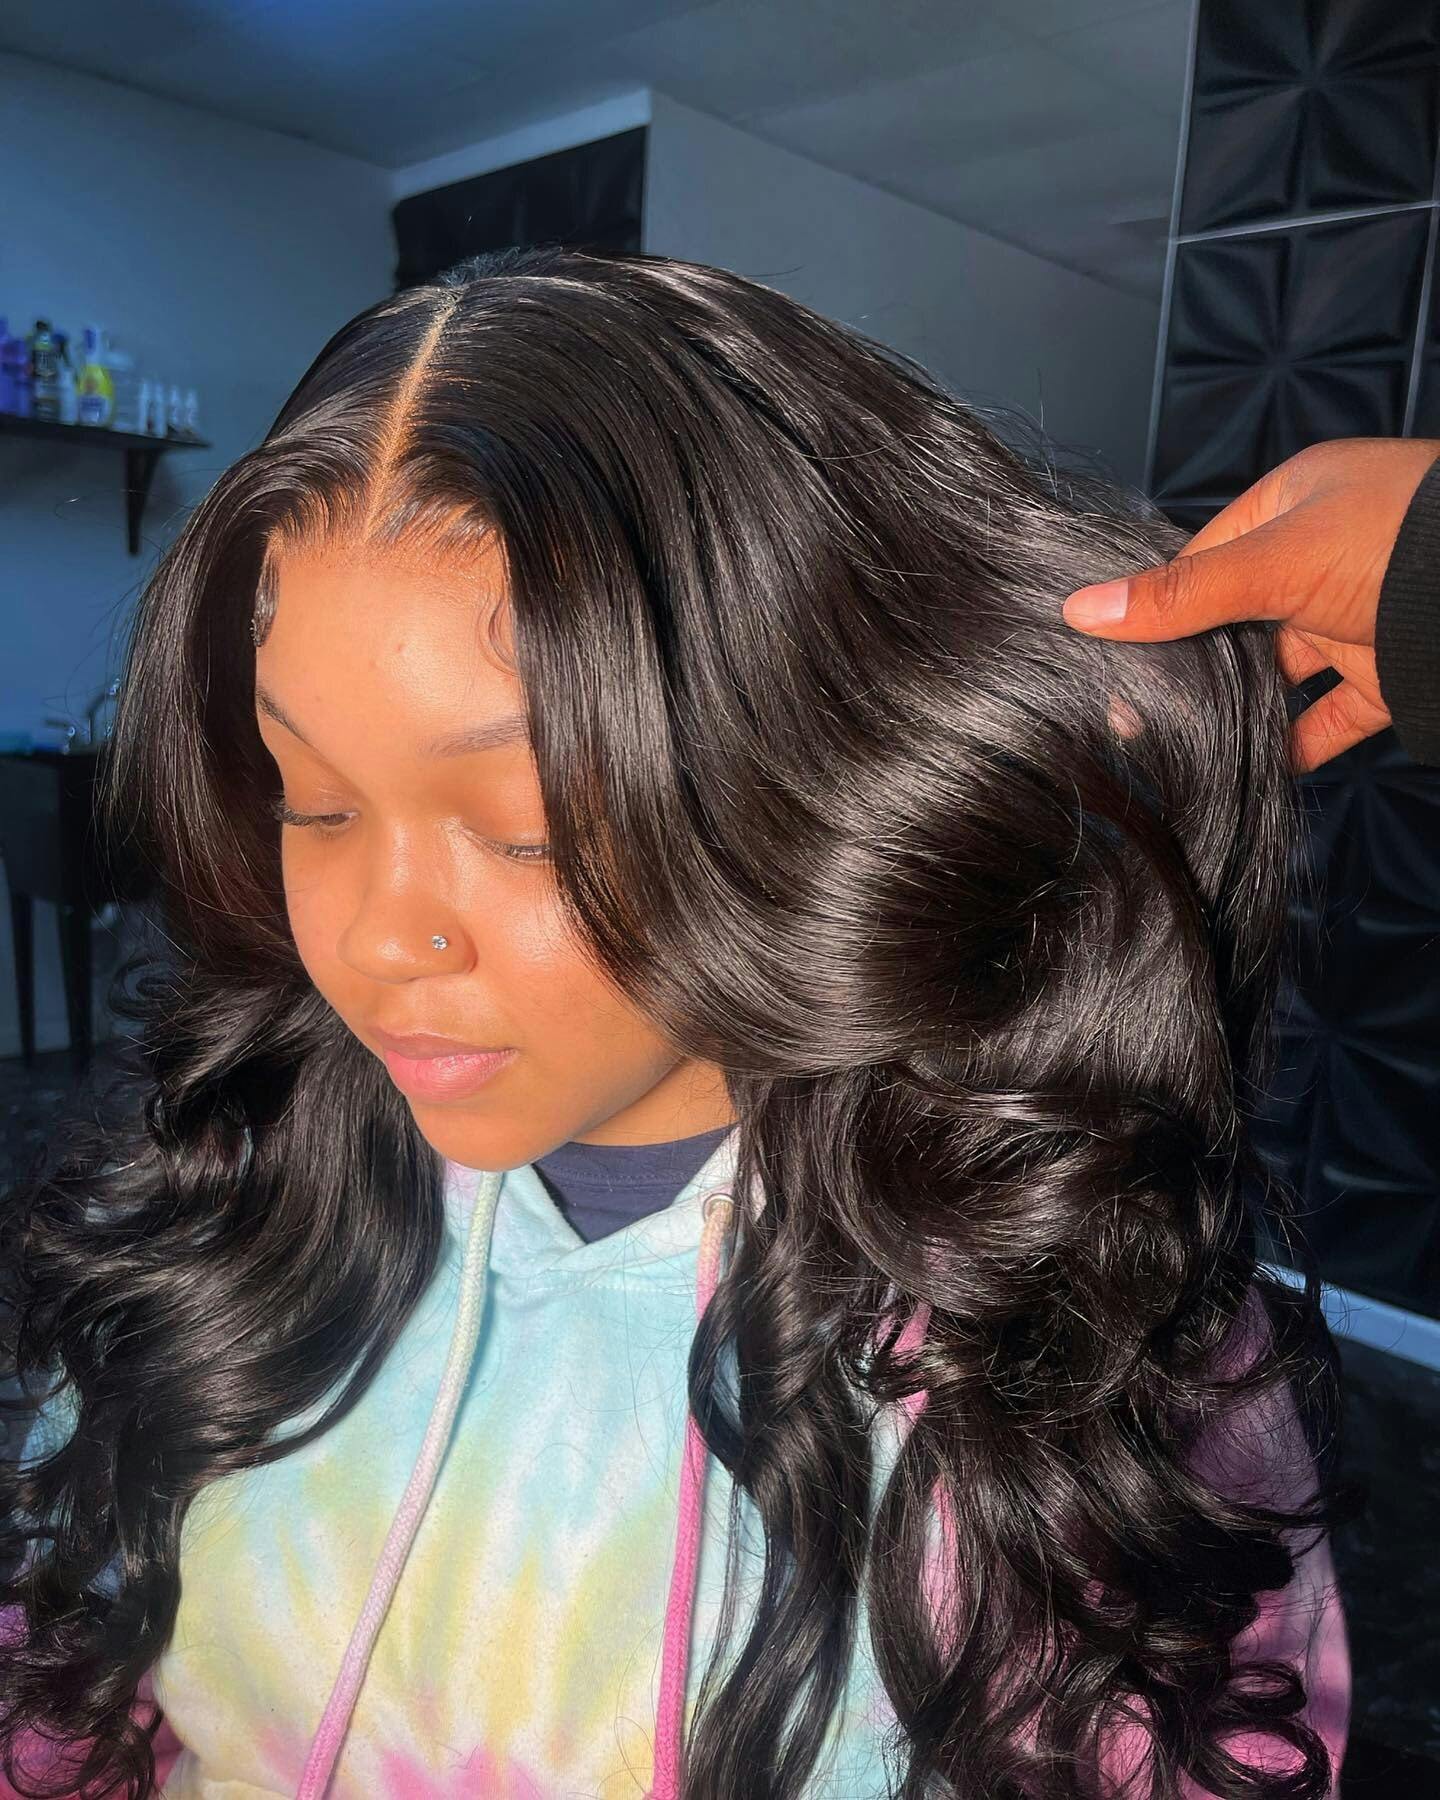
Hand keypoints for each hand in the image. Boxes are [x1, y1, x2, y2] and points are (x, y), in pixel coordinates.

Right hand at [1061, 437, 1439, 772]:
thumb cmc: (1400, 542)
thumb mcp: (1276, 562)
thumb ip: (1183, 595)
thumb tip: (1083, 609)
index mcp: (1292, 505)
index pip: (1202, 559)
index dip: (1157, 607)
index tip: (1108, 658)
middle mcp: (1320, 559)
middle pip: (1234, 620)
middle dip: (1190, 666)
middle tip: (1131, 714)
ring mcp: (1351, 619)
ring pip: (1275, 673)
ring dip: (1236, 708)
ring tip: (1179, 746)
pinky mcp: (1383, 675)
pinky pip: (1326, 720)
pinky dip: (1293, 746)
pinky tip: (1251, 769)